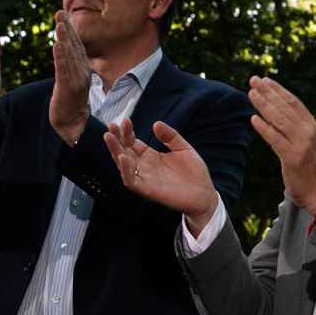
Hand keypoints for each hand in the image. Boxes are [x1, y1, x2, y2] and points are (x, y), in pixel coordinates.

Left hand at [48, 10, 91, 145]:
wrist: (73, 127)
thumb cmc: (70, 105)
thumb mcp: (73, 82)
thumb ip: (71, 67)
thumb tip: (66, 52)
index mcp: (82, 69)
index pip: (75, 46)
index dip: (69, 30)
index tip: (63, 15)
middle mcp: (82, 72)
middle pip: (74, 46)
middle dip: (67, 28)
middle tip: (59, 12)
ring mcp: (77, 80)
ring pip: (70, 55)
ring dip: (64, 38)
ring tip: (59, 24)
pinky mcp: (69, 89)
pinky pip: (64, 70)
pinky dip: (61, 57)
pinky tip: (57, 45)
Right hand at [103, 119, 218, 229]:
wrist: (205, 194)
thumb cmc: (194, 172)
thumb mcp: (184, 148)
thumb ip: (170, 136)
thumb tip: (156, 123)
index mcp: (151, 156)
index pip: (133, 143)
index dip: (127, 132)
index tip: (125, 120)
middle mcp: (144, 167)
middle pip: (124, 151)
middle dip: (116, 139)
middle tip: (111, 126)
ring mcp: (145, 178)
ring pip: (122, 165)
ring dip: (115, 151)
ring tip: (110, 137)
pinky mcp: (147, 190)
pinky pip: (131, 181)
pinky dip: (125, 170)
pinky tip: (124, 158)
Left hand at [248, 76, 315, 213]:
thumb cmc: (309, 167)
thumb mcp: (305, 142)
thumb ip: (294, 127)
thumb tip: (276, 111)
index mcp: (311, 126)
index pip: (294, 102)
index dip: (278, 90)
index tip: (264, 80)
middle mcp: (308, 131)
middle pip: (286, 107)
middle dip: (268, 92)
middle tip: (253, 80)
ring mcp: (301, 144)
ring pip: (280, 119)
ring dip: (264, 105)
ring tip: (251, 94)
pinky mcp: (293, 157)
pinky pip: (276, 139)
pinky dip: (264, 128)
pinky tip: (253, 119)